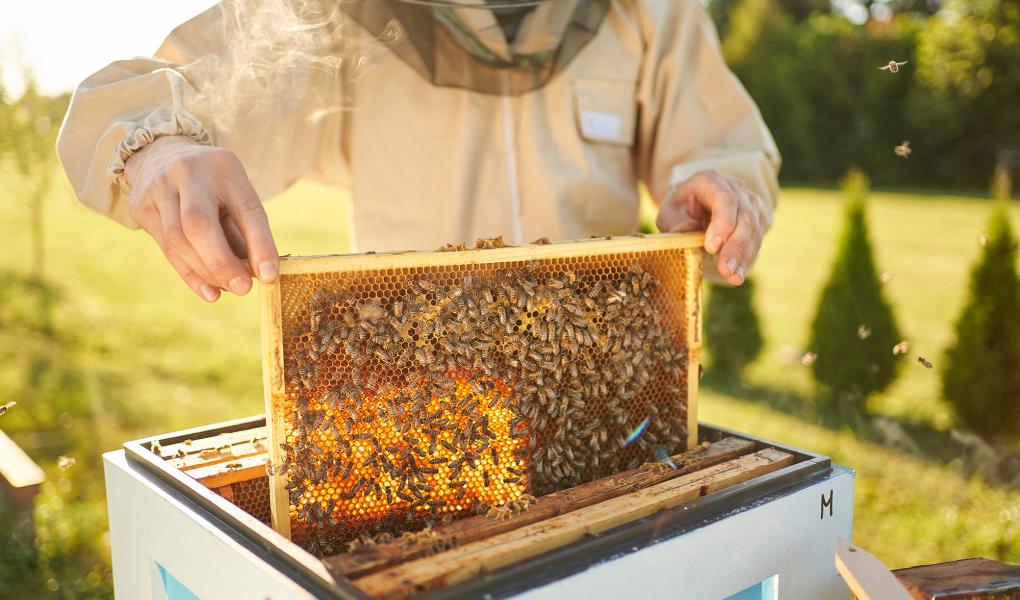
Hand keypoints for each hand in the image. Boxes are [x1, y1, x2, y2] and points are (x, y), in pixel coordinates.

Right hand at [124, 136, 278, 301]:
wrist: (160, 153)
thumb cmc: (212, 183)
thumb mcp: (234, 193)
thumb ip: (244, 230)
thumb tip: (258, 273)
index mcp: (224, 167)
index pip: (246, 209)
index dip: (260, 245)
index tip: (269, 275)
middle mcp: (188, 173)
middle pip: (199, 224)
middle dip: (222, 263)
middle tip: (243, 288)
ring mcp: (159, 188)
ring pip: (178, 240)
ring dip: (206, 271)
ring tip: (227, 288)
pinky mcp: (142, 206)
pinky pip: (166, 248)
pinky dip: (190, 274)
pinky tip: (209, 292)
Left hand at [656, 170, 770, 284]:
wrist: (695, 204)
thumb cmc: (680, 210)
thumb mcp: (669, 214)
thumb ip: (675, 224)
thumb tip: (691, 234)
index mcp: (710, 181)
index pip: (725, 200)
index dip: (722, 224)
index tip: (712, 248)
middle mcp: (735, 188)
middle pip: (744, 217)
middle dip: (735, 246)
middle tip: (725, 270)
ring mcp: (750, 202)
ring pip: (754, 230)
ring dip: (743, 256)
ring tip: (733, 277)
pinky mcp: (757, 219)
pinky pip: (757, 239)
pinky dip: (747, 259)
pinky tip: (738, 275)